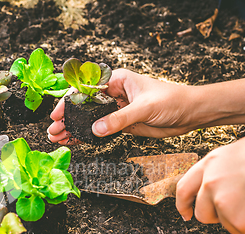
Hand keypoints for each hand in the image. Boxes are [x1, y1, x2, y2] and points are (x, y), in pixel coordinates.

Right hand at [48, 69, 199, 143]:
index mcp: (117, 80)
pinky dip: (87, 136)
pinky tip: (74, 142)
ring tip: (57, 138)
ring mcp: (116, 109)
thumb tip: (96, 129)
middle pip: (83, 105)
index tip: (58, 114)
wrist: (191, 114)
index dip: (70, 101)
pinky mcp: (121, 124)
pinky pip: (100, 130)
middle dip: (67, 118)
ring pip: (89, 119)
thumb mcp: (144, 108)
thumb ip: (119, 118)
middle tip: (53, 131)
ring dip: (74, 128)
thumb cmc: (173, 100)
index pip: (86, 89)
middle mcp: (114, 94)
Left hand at [176, 131, 244, 233]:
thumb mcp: (244, 151)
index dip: (183, 204)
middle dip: (219, 216)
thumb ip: (225, 169)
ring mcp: (222, 202)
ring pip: (227, 223)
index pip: (184, 188)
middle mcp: (211, 182)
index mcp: (212, 163)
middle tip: (242, 210)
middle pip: (203, 212)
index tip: (185, 213)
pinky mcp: (237, 220)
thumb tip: (223, 182)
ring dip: (244, 219)